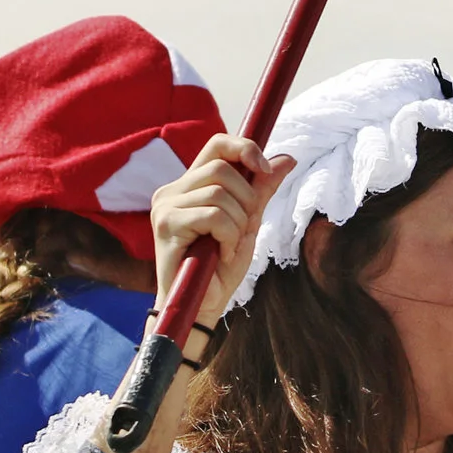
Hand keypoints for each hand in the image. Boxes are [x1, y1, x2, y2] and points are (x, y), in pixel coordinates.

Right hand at [149, 136, 295, 325]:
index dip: (244, 149)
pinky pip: (213, 216)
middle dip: (245, 199)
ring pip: (219, 193)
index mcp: (190, 185)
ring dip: (237, 224)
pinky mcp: (166, 224)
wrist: (201, 307)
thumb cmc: (220, 268)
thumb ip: (262, 190)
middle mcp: (172, 190)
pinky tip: (220, 254)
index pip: (217, 144)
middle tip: (242, 229)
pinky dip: (228, 237)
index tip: (264, 169)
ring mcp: (165, 206)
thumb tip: (288, 158)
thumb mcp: (247, 223)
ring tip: (227, 247)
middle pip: (222, 168)